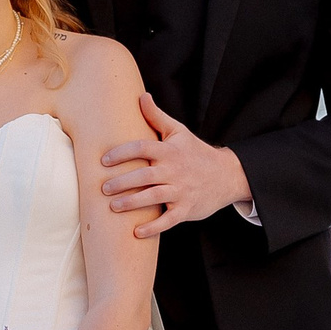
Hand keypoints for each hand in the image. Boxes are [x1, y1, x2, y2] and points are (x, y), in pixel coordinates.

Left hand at [99, 93, 250, 238]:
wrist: (228, 175)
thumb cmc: (196, 153)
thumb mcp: (179, 132)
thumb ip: (157, 116)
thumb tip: (141, 96)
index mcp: (169, 150)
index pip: (142, 148)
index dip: (121, 153)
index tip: (103, 160)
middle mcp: (174, 170)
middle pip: (144, 175)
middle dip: (121, 182)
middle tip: (103, 188)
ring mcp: (181, 190)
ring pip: (154, 197)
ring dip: (132, 203)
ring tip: (113, 207)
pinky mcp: (187, 209)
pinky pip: (169, 220)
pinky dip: (153, 228)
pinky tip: (136, 233)